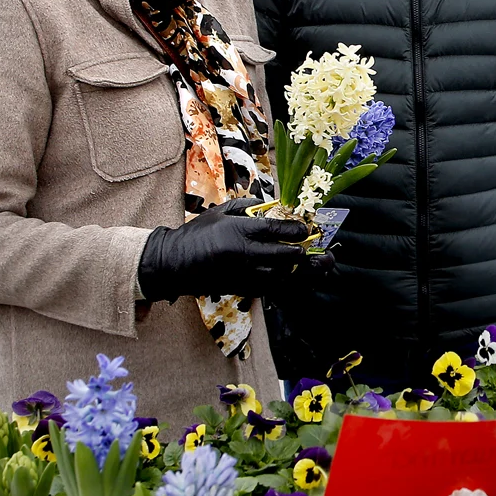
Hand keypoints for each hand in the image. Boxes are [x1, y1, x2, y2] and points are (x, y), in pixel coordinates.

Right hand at [137, 201, 311, 301]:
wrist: (175, 263)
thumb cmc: (198, 233)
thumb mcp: (221, 211)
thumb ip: (248, 206)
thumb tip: (272, 206)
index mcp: (240, 230)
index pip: (277, 230)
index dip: (296, 230)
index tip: (306, 229)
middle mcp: (245, 254)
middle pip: (286, 255)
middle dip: (305, 253)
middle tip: (320, 250)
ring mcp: (244, 274)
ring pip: (282, 275)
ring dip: (302, 271)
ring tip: (320, 266)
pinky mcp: (241, 289)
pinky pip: (270, 287)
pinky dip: (285, 281)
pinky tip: (296, 277)